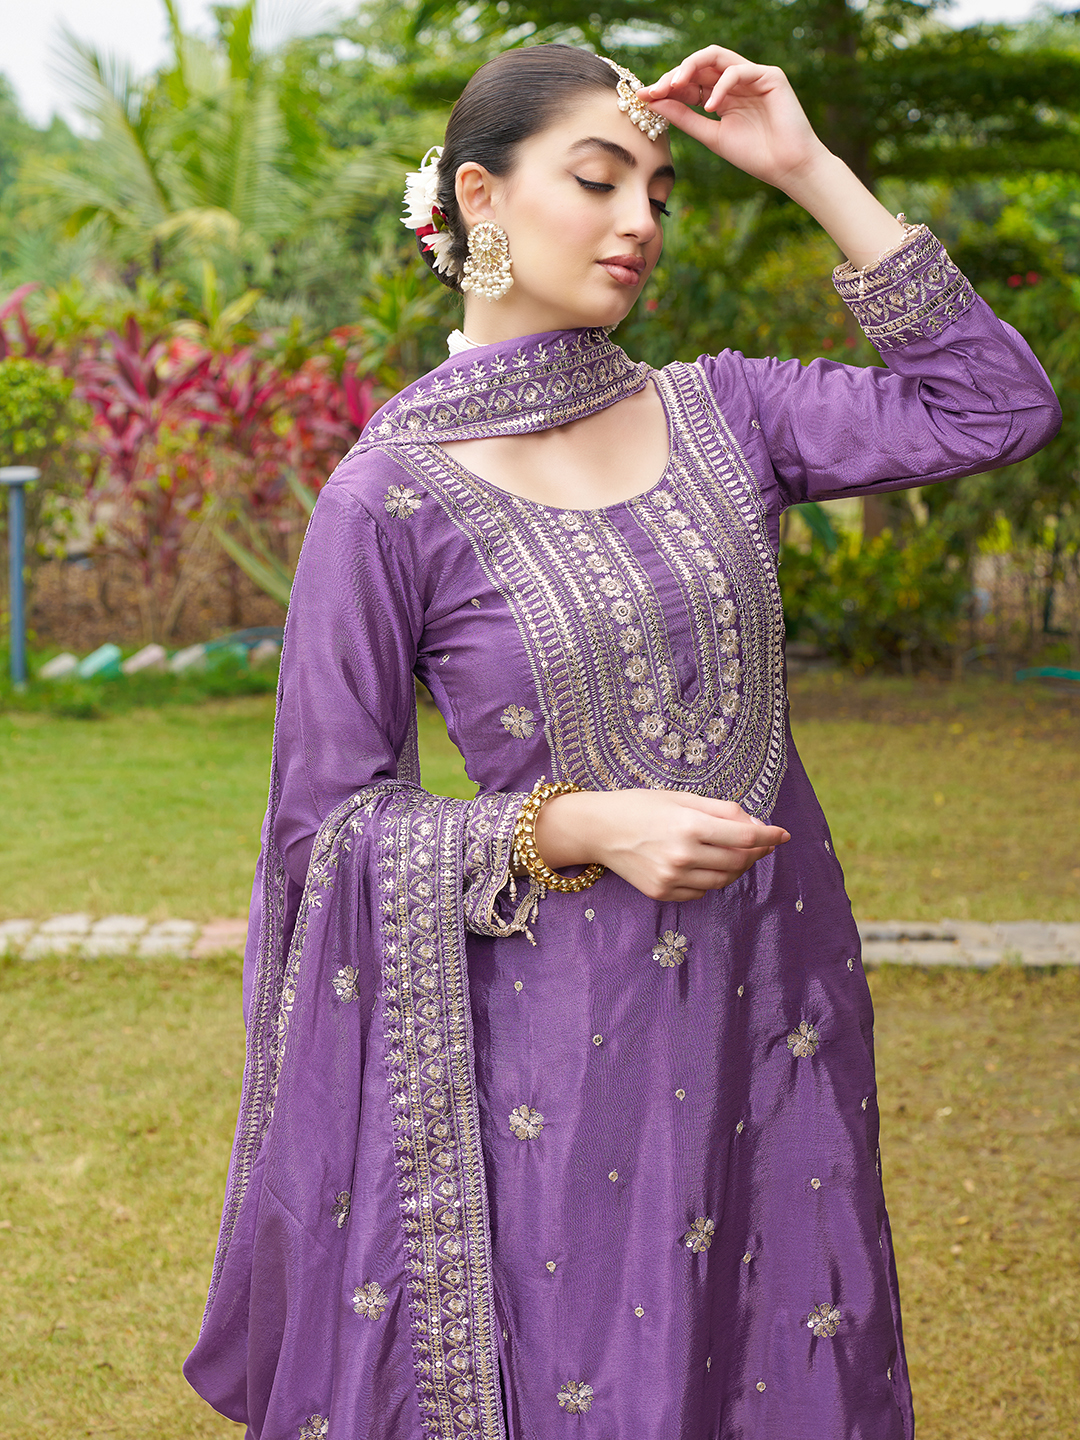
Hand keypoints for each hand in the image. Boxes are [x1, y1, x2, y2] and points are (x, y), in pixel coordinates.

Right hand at [534, 788, 789, 902]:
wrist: (598, 830)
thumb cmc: (641, 806)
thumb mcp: (682, 798)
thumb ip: (722, 811)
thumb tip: (757, 826)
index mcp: (689, 826)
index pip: (745, 837)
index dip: (770, 836)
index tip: (783, 834)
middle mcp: (682, 855)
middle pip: (739, 861)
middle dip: (757, 852)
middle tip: (761, 843)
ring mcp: (671, 878)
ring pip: (723, 880)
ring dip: (737, 867)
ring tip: (735, 853)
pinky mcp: (662, 893)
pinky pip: (701, 891)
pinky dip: (712, 879)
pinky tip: (705, 864)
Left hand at [638, 47, 827, 192]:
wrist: (787, 168)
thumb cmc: (754, 156)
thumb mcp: (711, 136)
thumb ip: (686, 118)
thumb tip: (655, 103)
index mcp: (721, 96)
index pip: (690, 82)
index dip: (667, 87)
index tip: (643, 97)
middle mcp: (735, 82)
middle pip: (699, 65)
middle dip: (674, 75)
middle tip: (654, 89)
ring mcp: (753, 76)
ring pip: (716, 58)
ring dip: (691, 67)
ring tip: (674, 86)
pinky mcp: (770, 76)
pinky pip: (738, 71)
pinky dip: (721, 86)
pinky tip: (710, 106)